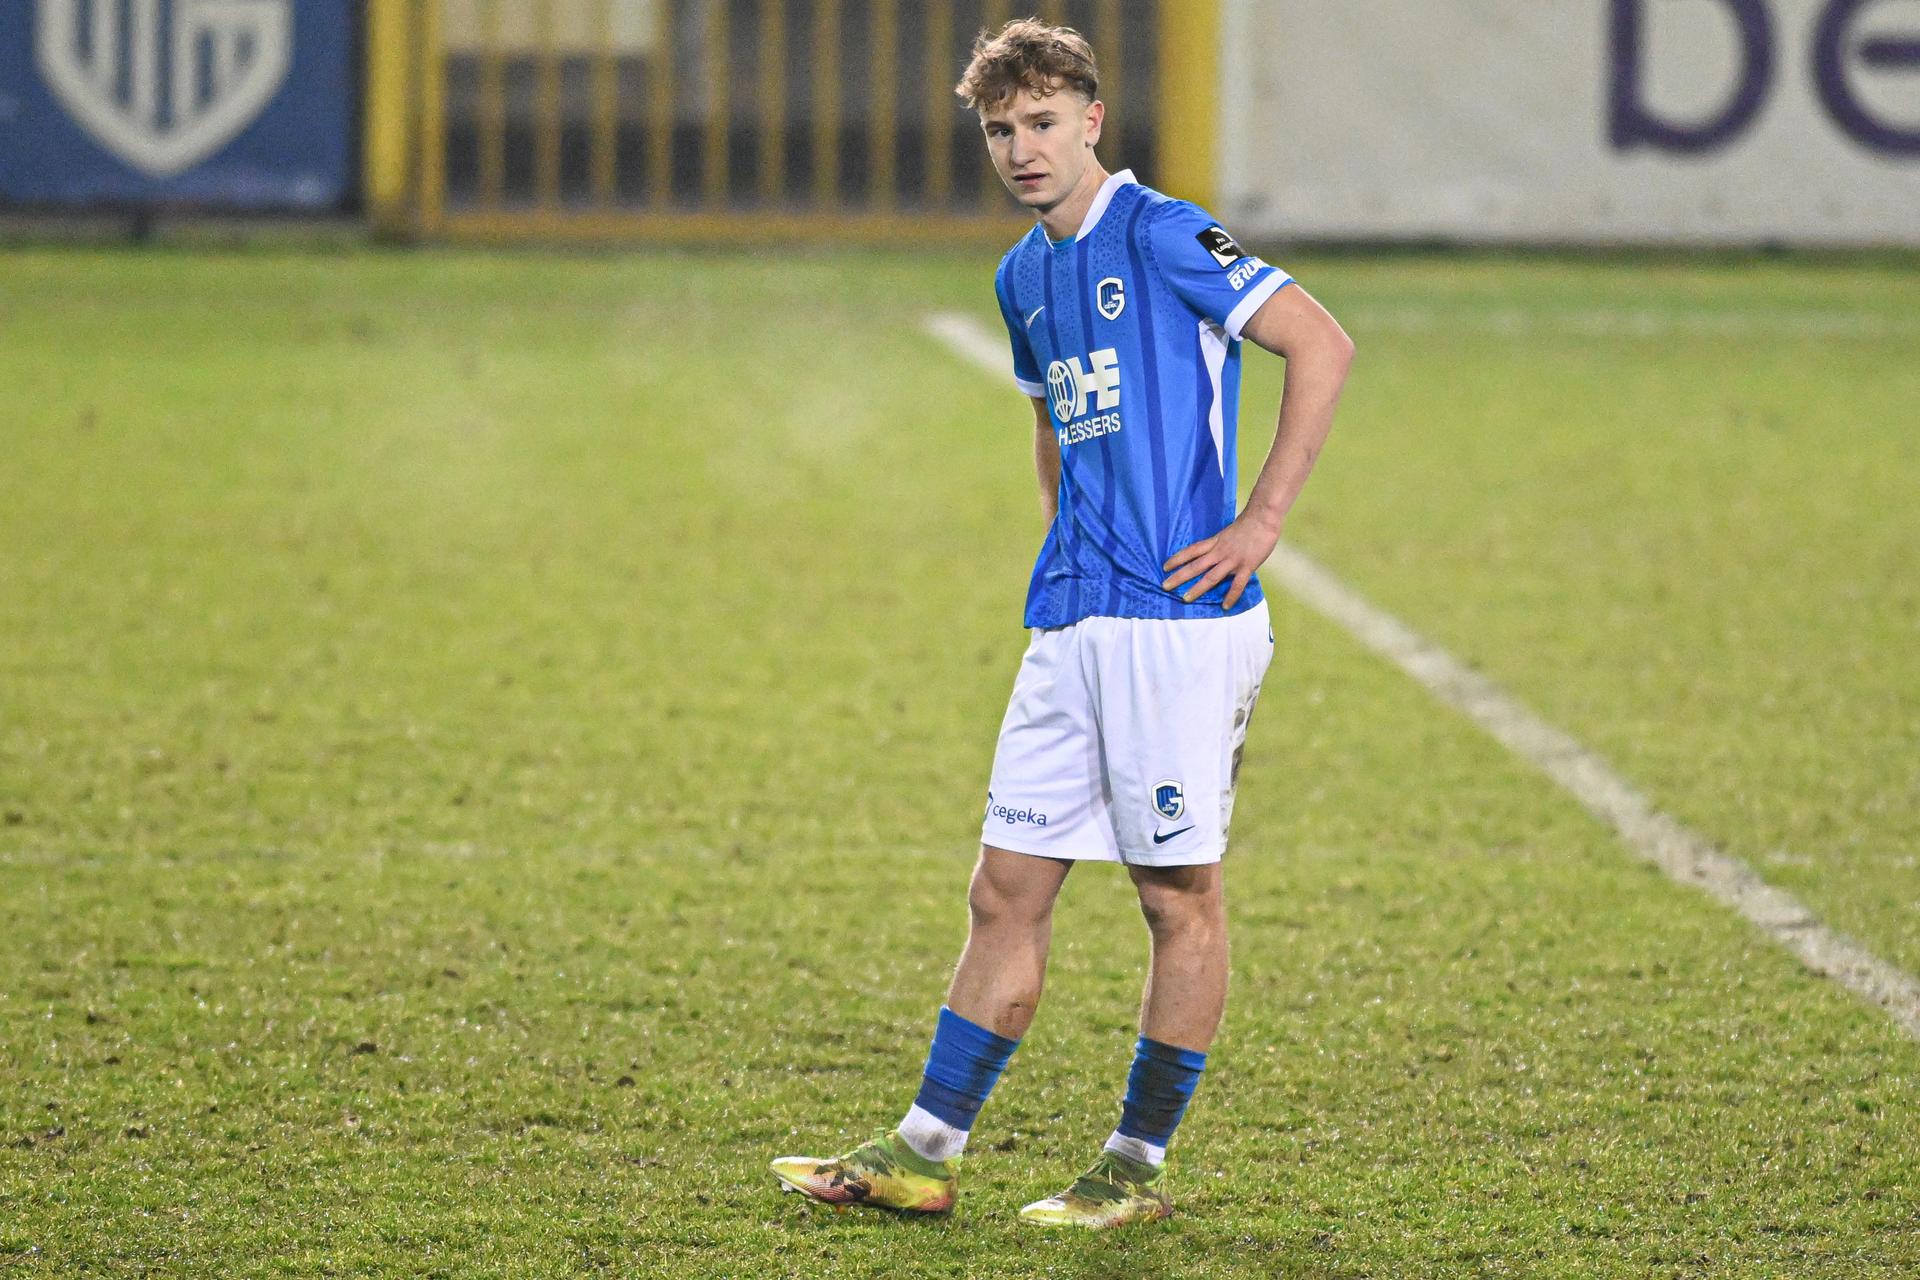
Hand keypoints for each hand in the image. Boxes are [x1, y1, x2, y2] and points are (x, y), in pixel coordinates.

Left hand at [1161, 513, 1281, 609]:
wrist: (1263, 518)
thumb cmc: (1248, 524)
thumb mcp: (1226, 533)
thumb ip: (1219, 544)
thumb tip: (1212, 553)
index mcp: (1214, 542)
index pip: (1191, 551)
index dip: (1177, 558)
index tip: (1164, 566)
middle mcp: (1220, 552)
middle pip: (1195, 566)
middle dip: (1179, 576)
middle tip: (1165, 586)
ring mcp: (1232, 560)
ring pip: (1211, 577)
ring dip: (1197, 588)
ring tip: (1185, 598)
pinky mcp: (1247, 566)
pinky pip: (1237, 585)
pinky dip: (1231, 596)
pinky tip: (1224, 606)